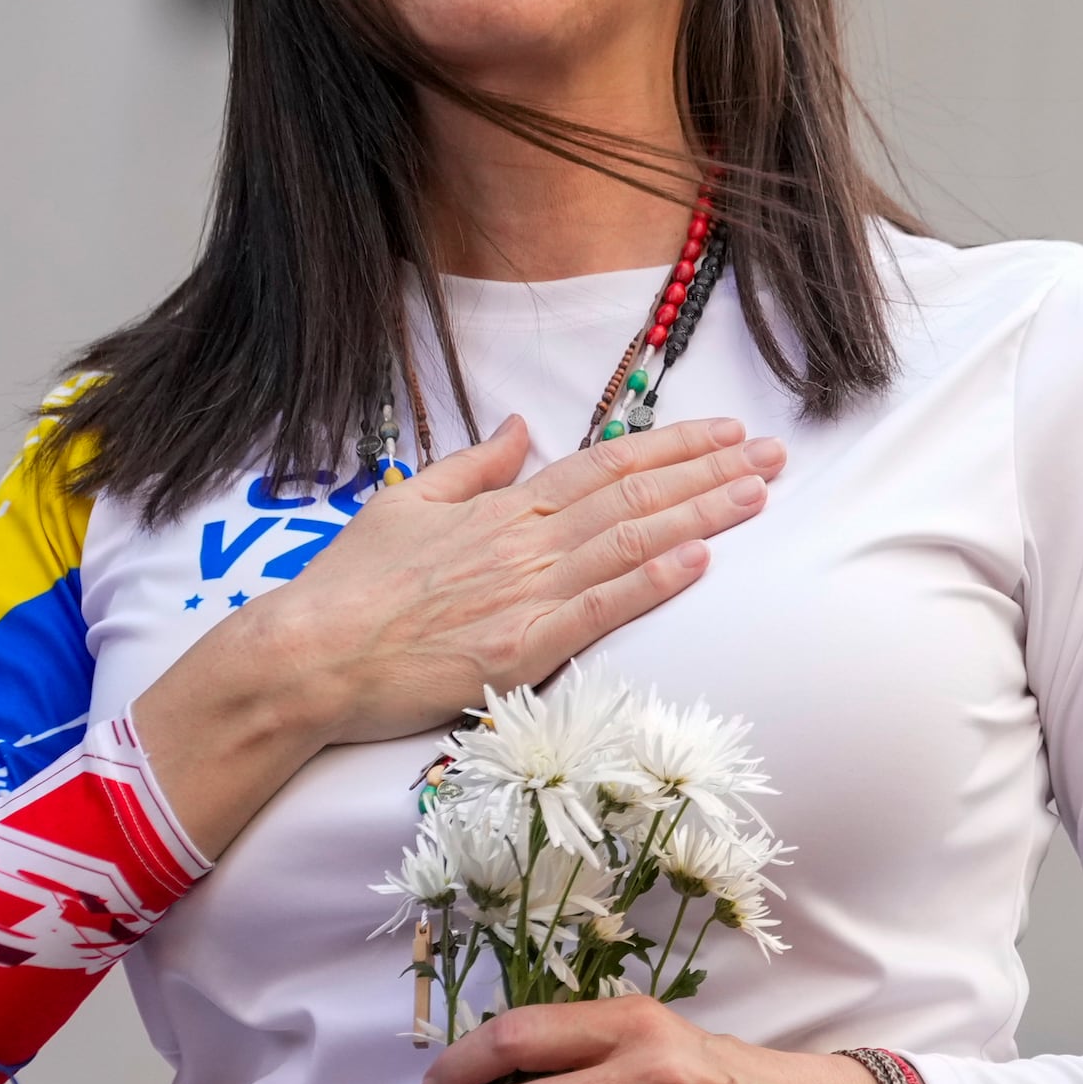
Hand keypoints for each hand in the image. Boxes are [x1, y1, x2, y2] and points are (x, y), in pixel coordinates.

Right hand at [272, 413, 784, 746]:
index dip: (672, 447)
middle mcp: (524, 540)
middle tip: (774, 457)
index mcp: (502, 506)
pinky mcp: (520, 649)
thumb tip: (523, 428)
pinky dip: (651, 581)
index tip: (726, 434)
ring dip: (701, 517)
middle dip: (711, 474)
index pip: (605, 463)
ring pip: (630, 543)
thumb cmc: (349, 585)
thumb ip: (475, 466)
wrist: (308, 655)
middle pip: (634, 496)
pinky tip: (699, 560)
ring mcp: (525, 594)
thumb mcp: (406, 501)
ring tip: (758, 496)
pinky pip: (599, 609)